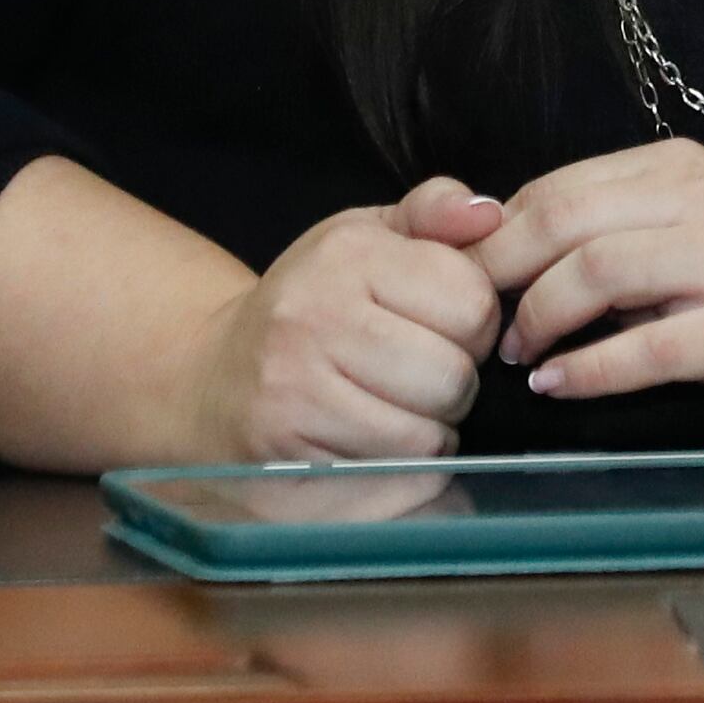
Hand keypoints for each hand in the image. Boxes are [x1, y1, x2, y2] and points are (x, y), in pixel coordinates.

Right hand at [182, 175, 507, 462]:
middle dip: (454, 386)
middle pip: (453, 378)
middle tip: (419, 378)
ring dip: (429, 437)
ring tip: (396, 414)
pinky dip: (400, 481)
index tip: (444, 327)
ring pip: (426, 442)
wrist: (213, 383)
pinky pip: (391, 489)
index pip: (472, 302)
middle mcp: (312, 322)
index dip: (475, 323)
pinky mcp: (286, 466)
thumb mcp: (364, 238)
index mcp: (345, 255)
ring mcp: (293, 398)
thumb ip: (433, 213)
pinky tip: (373, 452)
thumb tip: (490, 217)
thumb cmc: (309, 306)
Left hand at [481, 139, 703, 431]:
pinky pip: (645, 349)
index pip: (561, 186)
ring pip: (597, 274)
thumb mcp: (702, 226)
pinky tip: (559, 386)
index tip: (466, 276)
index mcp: (684, 169)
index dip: (499, 232)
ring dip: (539, 319)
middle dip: (502, 271)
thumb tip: (517, 249)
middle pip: (566, 220)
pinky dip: (588, 370)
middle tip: (474, 317)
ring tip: (518, 355)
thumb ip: (626, 225)